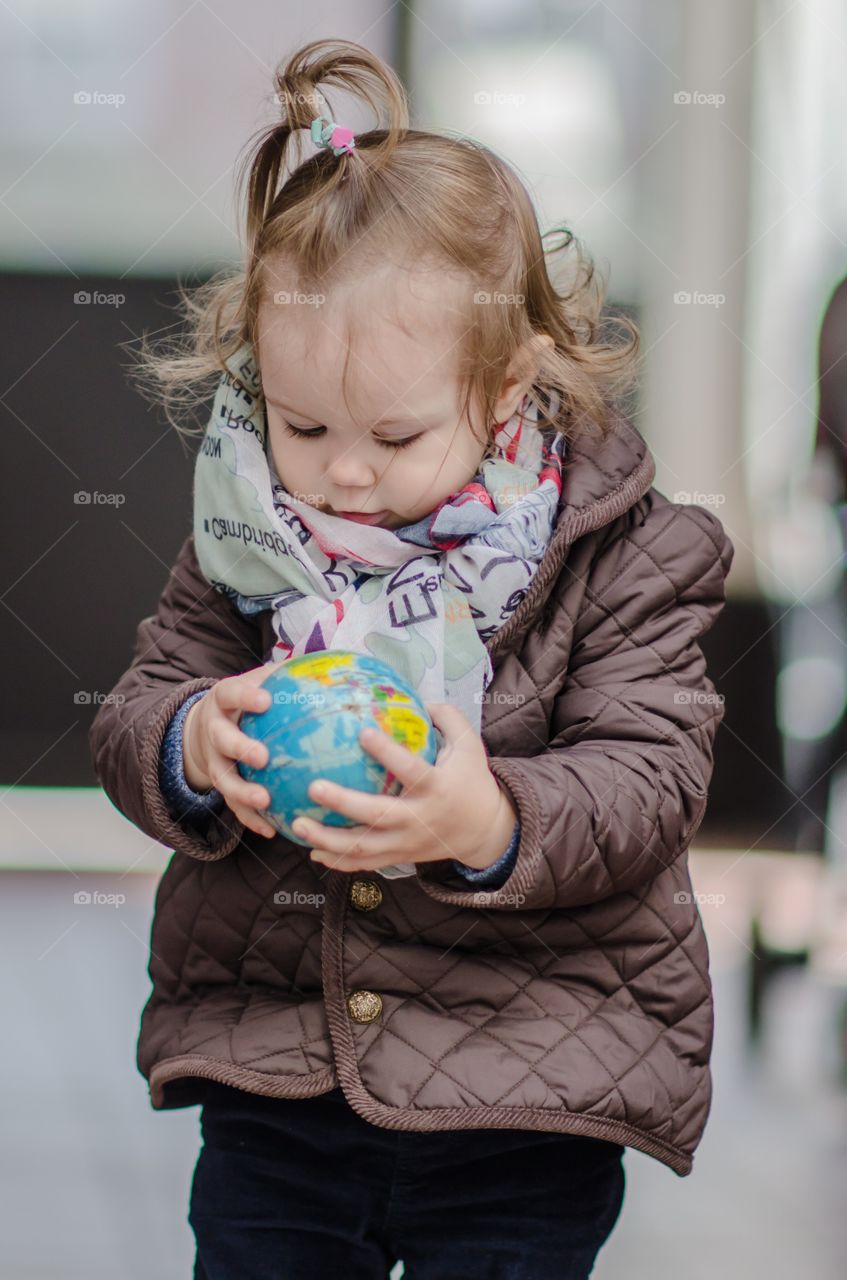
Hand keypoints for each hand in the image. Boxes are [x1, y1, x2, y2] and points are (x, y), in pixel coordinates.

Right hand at [182, 661, 283, 838]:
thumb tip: (331, 660)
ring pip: (223, 778)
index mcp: (224, 699)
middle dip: (239, 747)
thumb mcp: (259, 680)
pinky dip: (250, 818)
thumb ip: (288, 675)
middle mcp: (214, 730)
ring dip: (242, 791)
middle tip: (262, 757)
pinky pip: (233, 806)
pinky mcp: (219, 786)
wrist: (206, 726)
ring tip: (264, 801)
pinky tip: (271, 830)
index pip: (231, 693)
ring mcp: (214, 760)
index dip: (245, 697)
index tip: (265, 701)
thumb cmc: (247, 700)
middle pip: (221, 739)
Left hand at [291, 702, 518, 873]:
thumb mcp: (470, 746)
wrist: (485, 831)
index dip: (387, 752)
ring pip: (364, 847)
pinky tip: (311, 850)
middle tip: (313, 787)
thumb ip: (447, 718)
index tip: (362, 732)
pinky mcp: (399, 857)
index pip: (411, 769)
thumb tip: (417, 695)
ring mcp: (407, 842)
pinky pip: (364, 863)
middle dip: (344, 803)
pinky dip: (338, 860)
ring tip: (296, 824)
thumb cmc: (472, 781)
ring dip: (328, 839)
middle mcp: (419, 818)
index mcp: (437, 787)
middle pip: (378, 815)